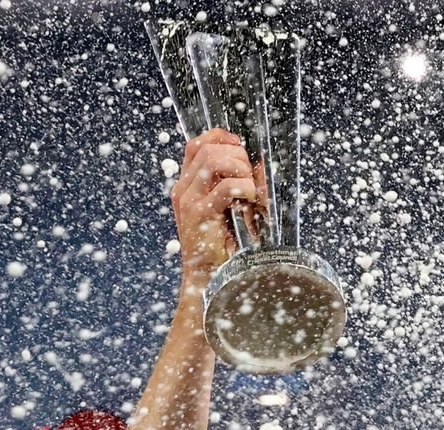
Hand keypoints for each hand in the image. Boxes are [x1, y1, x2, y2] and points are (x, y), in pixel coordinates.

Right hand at [171, 129, 265, 282]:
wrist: (207, 279)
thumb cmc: (221, 247)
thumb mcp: (226, 210)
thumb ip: (234, 185)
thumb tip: (260, 166)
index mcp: (187, 186)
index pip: (197, 144)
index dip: (219, 136)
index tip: (239, 146)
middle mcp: (183, 190)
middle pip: (207, 148)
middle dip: (236, 155)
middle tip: (249, 177)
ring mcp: (189, 200)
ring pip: (213, 160)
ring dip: (239, 169)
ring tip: (249, 189)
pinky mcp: (199, 213)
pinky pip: (226, 186)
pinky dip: (244, 187)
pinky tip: (250, 201)